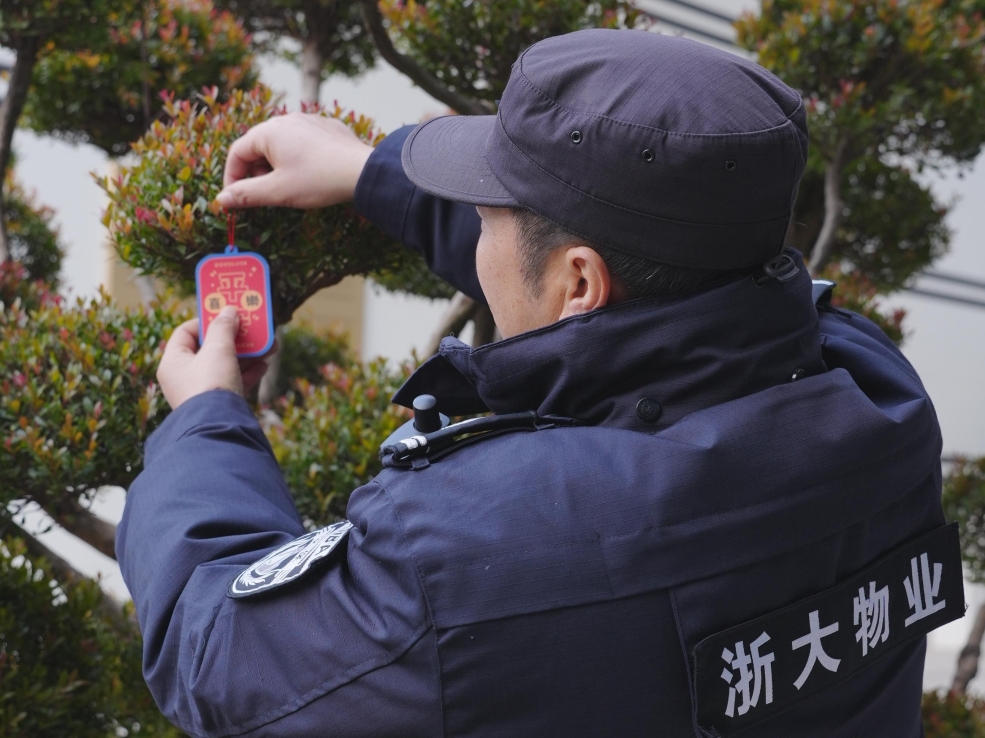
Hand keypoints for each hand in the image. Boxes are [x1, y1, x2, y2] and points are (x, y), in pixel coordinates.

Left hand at [157, 307, 271, 409]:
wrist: (220, 426)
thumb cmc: (211, 385)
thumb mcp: (218, 349)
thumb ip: (223, 327)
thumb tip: (228, 311)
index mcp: (173, 362)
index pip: (186, 332)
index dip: (206, 321)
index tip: (226, 315)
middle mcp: (184, 377)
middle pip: (210, 348)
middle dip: (233, 337)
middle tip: (251, 327)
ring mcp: (202, 391)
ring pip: (225, 365)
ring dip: (246, 354)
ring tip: (266, 345)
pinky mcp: (219, 403)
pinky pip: (233, 381)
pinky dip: (248, 372)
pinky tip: (264, 365)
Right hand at [216, 113, 373, 209]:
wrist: (363, 171)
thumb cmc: (319, 180)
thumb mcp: (278, 191)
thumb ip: (246, 194)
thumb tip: (222, 199)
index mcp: (269, 131)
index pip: (237, 152)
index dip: (232, 178)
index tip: (236, 199)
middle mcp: (287, 119)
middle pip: (258, 147)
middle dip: (256, 173)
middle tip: (265, 195)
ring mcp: (309, 121)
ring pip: (282, 144)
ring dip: (277, 166)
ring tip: (289, 187)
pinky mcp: (328, 128)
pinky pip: (304, 142)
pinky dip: (299, 159)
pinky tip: (311, 175)